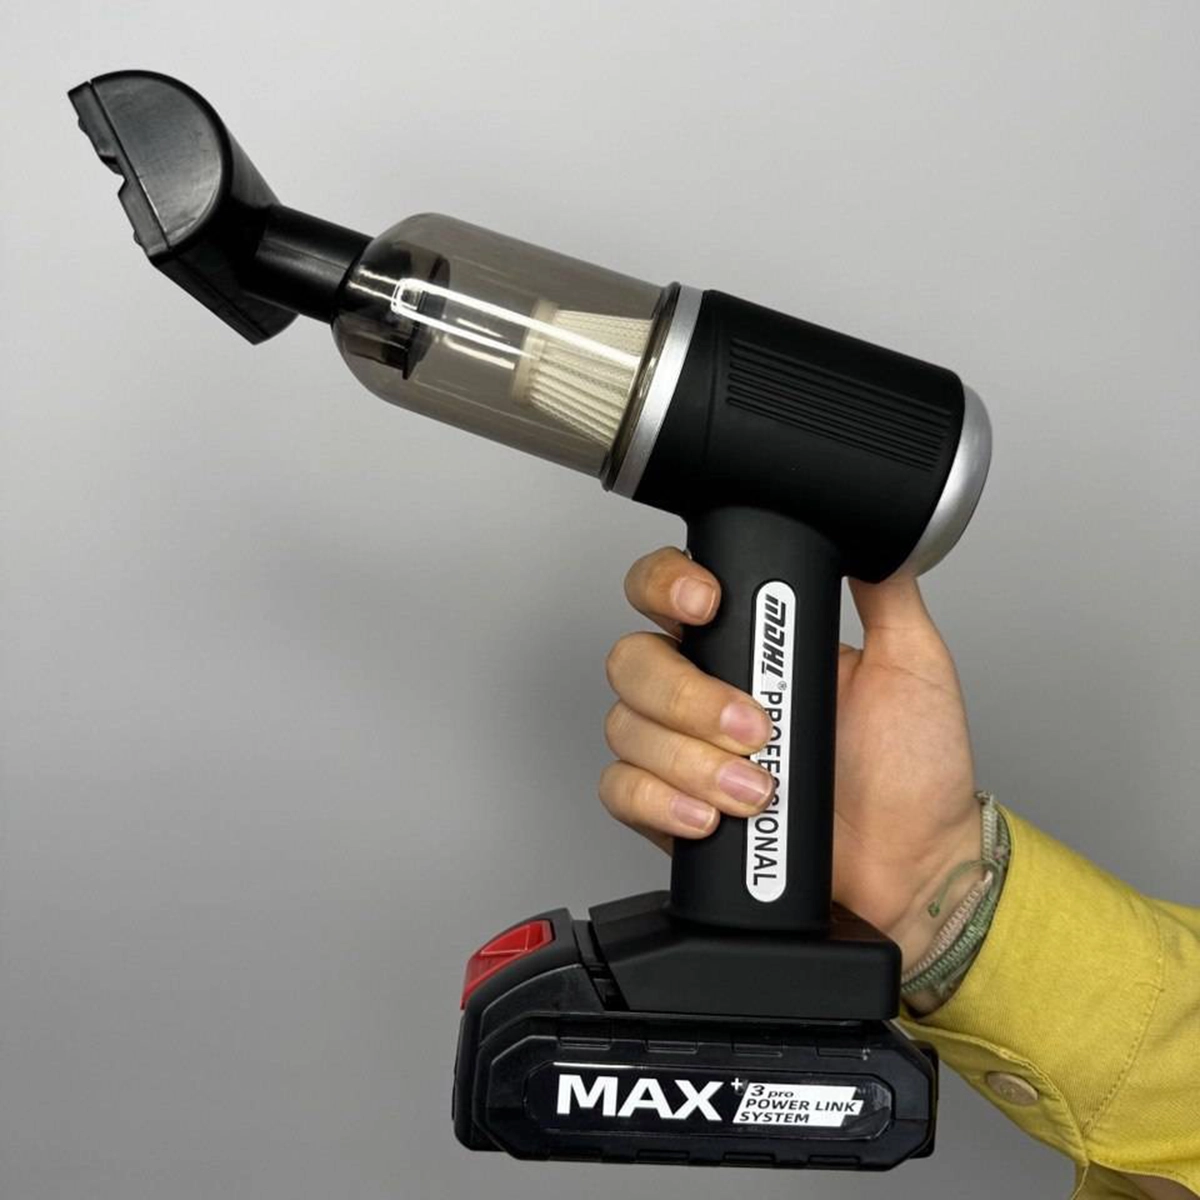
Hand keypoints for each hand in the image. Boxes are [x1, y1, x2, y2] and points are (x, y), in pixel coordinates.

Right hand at [599, 546, 982, 972]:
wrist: (913, 866)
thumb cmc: (913, 773)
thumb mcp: (913, 665)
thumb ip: (887, 591)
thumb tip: (870, 529)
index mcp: (749, 642)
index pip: (669, 588)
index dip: (668, 586)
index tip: (706, 604)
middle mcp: (702, 688)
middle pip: (633, 659)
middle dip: (686, 694)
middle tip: (753, 726)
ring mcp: (681, 749)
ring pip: (625, 726)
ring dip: (688, 758)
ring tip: (755, 788)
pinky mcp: (668, 809)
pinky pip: (622, 790)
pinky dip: (660, 801)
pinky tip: (709, 816)